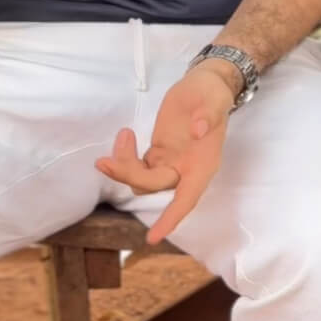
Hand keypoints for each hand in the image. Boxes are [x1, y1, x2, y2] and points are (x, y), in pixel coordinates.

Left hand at [95, 63, 235, 243]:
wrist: (205, 83)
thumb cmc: (213, 93)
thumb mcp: (215, 99)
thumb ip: (209, 115)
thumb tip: (199, 130)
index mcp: (203, 164)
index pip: (187, 198)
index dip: (171, 218)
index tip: (152, 237)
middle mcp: (186, 169)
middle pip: (154, 185)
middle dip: (128, 175)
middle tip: (105, 160)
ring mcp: (170, 162)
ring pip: (141, 179)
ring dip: (123, 167)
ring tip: (123, 135)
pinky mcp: (158, 153)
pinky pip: (137, 166)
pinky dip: (125, 157)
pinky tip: (125, 136)